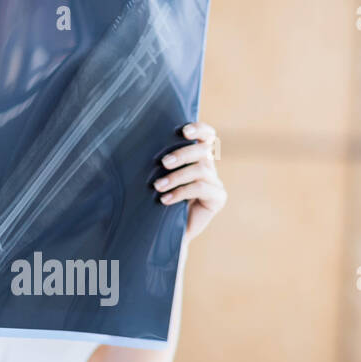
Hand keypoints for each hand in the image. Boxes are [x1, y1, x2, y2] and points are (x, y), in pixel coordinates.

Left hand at [155, 121, 225, 241]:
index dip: (199, 129)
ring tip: (158, 187)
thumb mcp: (157, 178)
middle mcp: (209, 167)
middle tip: (163, 163)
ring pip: (200, 170)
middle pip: (203, 151)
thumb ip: (160, 162)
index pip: (206, 136)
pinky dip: (181, 192)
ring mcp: (215, 183)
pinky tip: (165, 200)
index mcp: (197, 157)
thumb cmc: (157, 202)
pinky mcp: (218, 198)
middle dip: (183, 154)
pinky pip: (201, 188)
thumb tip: (142, 142)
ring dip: (177, 177)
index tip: (184, 131)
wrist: (164, 232)